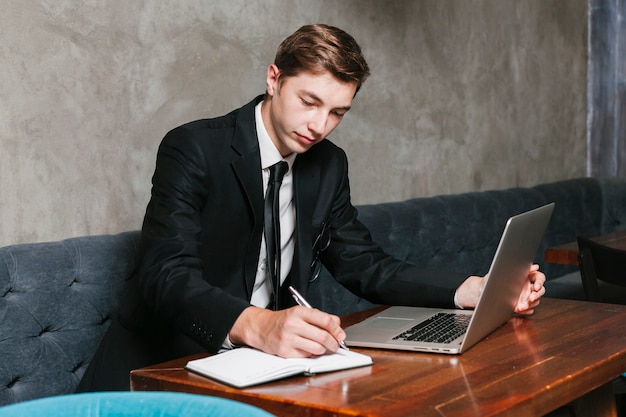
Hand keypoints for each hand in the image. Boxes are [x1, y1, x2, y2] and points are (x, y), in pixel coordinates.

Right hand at [228, 305, 345, 357]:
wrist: (261, 328)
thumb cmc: (283, 321)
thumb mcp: (300, 313)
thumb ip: (320, 317)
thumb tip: (338, 327)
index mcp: (299, 312)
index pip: (325, 320)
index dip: (337, 329)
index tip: (341, 335)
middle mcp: (293, 324)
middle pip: (323, 336)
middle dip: (334, 343)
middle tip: (336, 345)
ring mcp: (288, 339)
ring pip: (317, 348)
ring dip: (323, 350)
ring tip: (321, 347)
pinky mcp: (285, 352)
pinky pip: (307, 356)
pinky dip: (311, 354)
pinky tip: (307, 349)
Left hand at [455, 264, 545, 314]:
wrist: (482, 291)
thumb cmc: (492, 279)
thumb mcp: (500, 271)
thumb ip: (517, 268)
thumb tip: (534, 266)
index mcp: (526, 276)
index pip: (539, 278)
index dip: (540, 282)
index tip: (536, 287)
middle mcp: (528, 286)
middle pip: (540, 291)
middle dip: (536, 295)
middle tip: (530, 298)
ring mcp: (526, 297)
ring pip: (535, 301)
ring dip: (529, 305)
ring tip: (519, 307)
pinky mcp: (523, 305)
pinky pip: (529, 310)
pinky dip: (525, 311)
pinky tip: (518, 310)